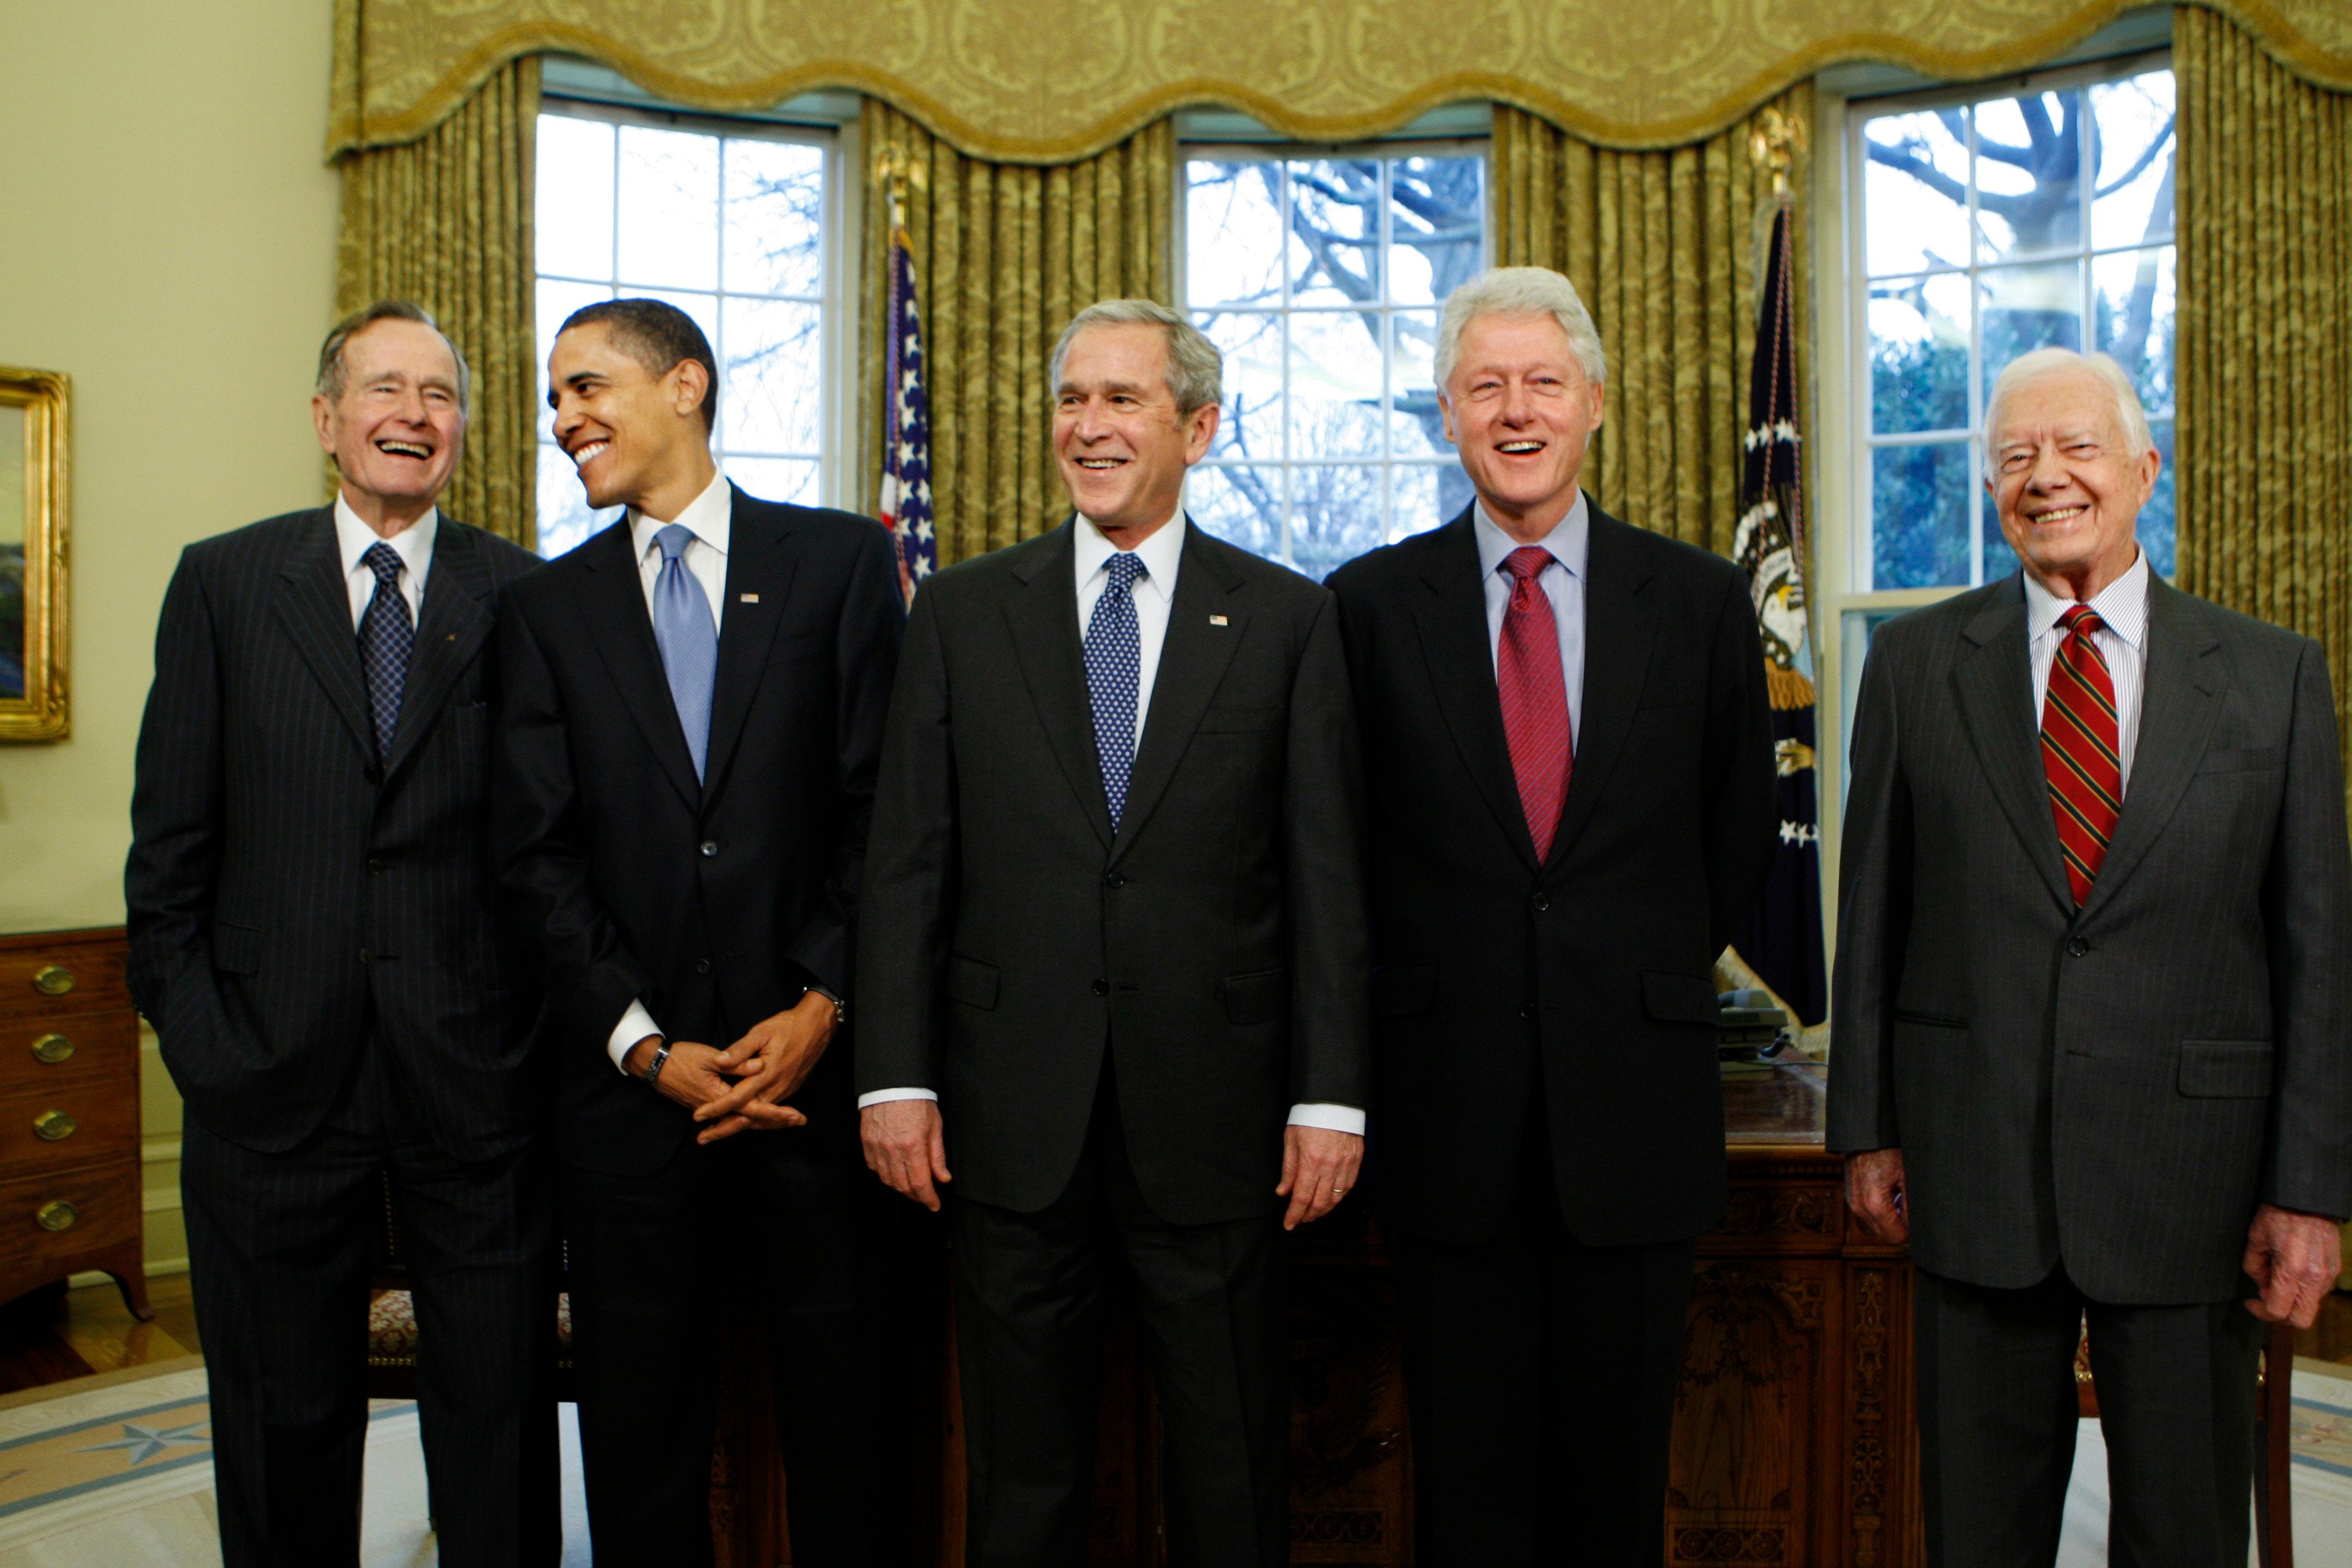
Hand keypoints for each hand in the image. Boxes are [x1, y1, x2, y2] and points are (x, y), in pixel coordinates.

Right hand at [623, 1035, 807, 1144]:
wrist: (654, 1065)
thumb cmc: (680, 1058)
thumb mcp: (708, 1057)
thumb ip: (735, 1062)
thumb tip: (759, 1066)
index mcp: (720, 1096)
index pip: (754, 1109)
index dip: (776, 1113)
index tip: (794, 1115)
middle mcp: (718, 1107)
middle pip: (751, 1120)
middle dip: (775, 1121)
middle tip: (799, 1121)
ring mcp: (712, 1108)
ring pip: (742, 1119)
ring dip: (764, 1121)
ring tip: (785, 1121)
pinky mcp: (708, 1104)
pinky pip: (732, 1115)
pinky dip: (748, 1118)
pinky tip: (758, 1118)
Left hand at [693, 992, 838, 1141]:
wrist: (816, 1027)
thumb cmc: (787, 1026)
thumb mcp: (761, 1032)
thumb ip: (740, 1049)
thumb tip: (719, 1062)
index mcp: (766, 1075)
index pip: (736, 1098)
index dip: (716, 1108)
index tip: (697, 1116)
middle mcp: (775, 1089)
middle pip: (747, 1117)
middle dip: (724, 1129)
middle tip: (702, 1140)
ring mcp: (784, 1092)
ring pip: (758, 1118)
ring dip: (737, 1126)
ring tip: (716, 1134)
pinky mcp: (789, 1089)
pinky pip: (768, 1112)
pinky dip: (754, 1120)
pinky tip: (743, 1122)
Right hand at [862, 1098, 950, 1210]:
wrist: (893, 1083)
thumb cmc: (917, 1101)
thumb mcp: (935, 1126)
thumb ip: (938, 1156)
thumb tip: (943, 1178)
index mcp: (913, 1146)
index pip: (921, 1183)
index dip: (928, 1198)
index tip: (934, 1205)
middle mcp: (893, 1150)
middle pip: (903, 1186)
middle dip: (916, 1196)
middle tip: (925, 1196)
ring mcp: (877, 1147)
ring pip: (887, 1179)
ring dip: (900, 1187)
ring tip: (911, 1186)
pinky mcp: (867, 1142)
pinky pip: (874, 1167)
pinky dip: (884, 1174)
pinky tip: (893, 1172)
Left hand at [1277, 1126, 1362, 1230]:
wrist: (1333, 1099)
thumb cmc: (1309, 1116)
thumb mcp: (1291, 1140)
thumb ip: (1288, 1169)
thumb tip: (1283, 1192)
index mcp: (1311, 1161)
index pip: (1301, 1198)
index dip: (1294, 1215)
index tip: (1288, 1224)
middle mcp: (1330, 1166)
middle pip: (1320, 1203)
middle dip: (1308, 1216)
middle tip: (1300, 1220)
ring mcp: (1346, 1164)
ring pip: (1336, 1199)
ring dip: (1323, 1210)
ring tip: (1313, 1213)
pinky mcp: (1357, 1160)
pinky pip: (1348, 1187)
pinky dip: (1338, 1199)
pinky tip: (1331, 1200)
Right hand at [1844, 1148, 1908, 1244]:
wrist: (1864, 1137)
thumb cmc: (1885, 1151)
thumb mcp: (1906, 1177)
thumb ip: (1911, 1205)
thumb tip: (1916, 1224)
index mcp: (1874, 1204)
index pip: (1896, 1237)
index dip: (1909, 1231)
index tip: (1915, 1219)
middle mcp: (1860, 1207)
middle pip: (1885, 1235)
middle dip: (1898, 1226)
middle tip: (1908, 1209)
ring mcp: (1853, 1204)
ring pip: (1876, 1226)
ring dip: (1889, 1219)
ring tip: (1898, 1199)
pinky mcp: (1851, 1198)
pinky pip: (1868, 1215)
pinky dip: (1879, 1211)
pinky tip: (1887, 1195)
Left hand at [2243, 1203, 2341, 1328]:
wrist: (2307, 1197)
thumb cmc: (2278, 1214)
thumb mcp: (2255, 1239)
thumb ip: (2254, 1269)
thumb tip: (2262, 1288)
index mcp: (2293, 1270)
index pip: (2279, 1310)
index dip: (2261, 1312)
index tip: (2251, 1303)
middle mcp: (2315, 1277)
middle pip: (2301, 1319)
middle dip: (2281, 1315)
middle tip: (2266, 1298)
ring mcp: (2329, 1274)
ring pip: (2311, 1306)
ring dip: (2293, 1301)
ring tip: (2278, 1277)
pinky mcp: (2335, 1269)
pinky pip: (2319, 1291)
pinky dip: (2304, 1290)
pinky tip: (2292, 1272)